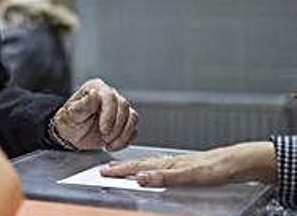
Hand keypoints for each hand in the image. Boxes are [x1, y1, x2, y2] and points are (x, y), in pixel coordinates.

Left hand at [50, 78, 136, 150]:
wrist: (71, 136)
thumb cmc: (69, 122)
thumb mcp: (71, 114)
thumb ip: (83, 104)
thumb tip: (94, 94)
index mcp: (96, 88)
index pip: (110, 96)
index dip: (109, 114)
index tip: (103, 129)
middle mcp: (109, 95)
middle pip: (124, 107)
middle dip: (116, 126)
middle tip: (105, 138)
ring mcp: (118, 108)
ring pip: (132, 117)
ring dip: (122, 134)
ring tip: (108, 143)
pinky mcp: (124, 122)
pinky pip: (133, 129)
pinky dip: (125, 140)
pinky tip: (112, 145)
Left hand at [100, 142, 276, 186]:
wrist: (236, 161)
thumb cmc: (212, 168)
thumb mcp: (186, 173)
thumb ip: (168, 175)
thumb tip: (146, 177)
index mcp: (168, 163)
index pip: (140, 164)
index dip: (121, 167)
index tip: (103, 170)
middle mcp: (171, 162)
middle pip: (141, 164)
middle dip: (120, 168)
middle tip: (101, 171)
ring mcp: (181, 166)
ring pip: (152, 166)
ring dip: (132, 169)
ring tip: (114, 172)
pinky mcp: (194, 172)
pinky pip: (173, 175)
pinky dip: (157, 176)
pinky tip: (144, 178)